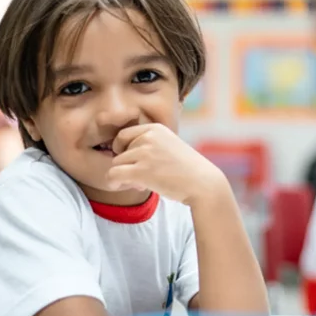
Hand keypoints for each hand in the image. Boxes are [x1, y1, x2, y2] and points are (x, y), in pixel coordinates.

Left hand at [108, 124, 226, 205]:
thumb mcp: (169, 146)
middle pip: (120, 151)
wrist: (203, 184)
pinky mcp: (141, 171)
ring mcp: (144, 153)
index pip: (123, 135)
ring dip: (123, 176)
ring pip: (116, 163)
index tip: (132, 162)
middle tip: (142, 178)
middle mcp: (148, 137)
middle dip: (127, 166)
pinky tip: (118, 186)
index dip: (123, 150)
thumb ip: (149, 147)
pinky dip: (112, 182)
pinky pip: (113, 174)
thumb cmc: (187, 170)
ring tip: (141, 184)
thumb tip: (120, 158)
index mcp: (155, 128)